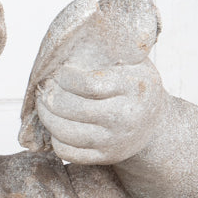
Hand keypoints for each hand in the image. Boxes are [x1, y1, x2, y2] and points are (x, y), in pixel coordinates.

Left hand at [34, 58, 165, 165]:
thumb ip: (111, 51)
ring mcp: (115, 141)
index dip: (64, 78)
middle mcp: (125, 117)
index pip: (88, 84)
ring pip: (65, 132)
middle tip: (42, 89)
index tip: (57, 73)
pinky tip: (55, 126)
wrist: (155, 126)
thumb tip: (72, 39)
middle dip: (49, 97)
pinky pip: (68, 153)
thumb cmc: (135, 86)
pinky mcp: (105, 157)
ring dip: (46, 117)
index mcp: (133, 87)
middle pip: (72, 109)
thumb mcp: (134, 64)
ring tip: (43, 105)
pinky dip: (55, 139)